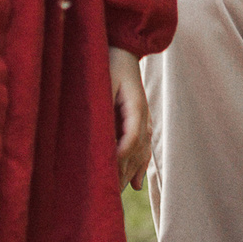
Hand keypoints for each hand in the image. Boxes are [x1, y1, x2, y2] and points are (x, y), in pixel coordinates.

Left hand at [108, 47, 151, 188]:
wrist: (123, 48)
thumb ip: (102, 106)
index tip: (105, 171)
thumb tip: (97, 131)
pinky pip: (144, 148)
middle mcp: (144, 116)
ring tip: (120, 192)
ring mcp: (146, 119)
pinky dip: (140, 167)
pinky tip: (136, 184)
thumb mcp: (102, 82)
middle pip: (137, 150)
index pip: (131, 138)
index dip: (119, 156)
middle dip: (124, 172)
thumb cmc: (108, 62)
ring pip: (142, 152)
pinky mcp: (141, 121)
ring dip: (131, 173)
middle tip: (109, 193)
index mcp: (136, 106)